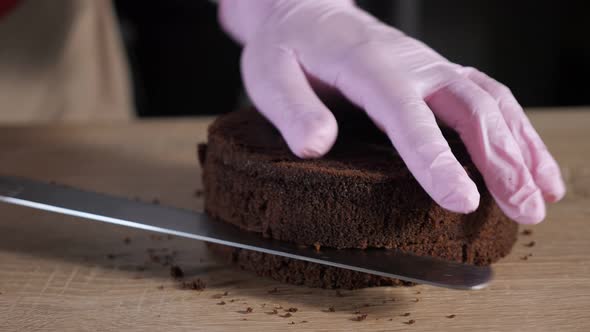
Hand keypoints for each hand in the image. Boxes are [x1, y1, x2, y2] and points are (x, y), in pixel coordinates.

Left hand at [219, 0, 564, 223]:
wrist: (305, 13)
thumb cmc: (286, 47)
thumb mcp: (270, 75)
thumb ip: (294, 109)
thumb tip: (316, 145)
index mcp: (366, 65)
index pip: (407, 114)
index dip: (435, 158)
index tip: (460, 200)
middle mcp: (410, 64)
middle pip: (467, 107)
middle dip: (500, 161)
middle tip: (522, 210)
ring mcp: (429, 67)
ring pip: (489, 101)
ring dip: (521, 148)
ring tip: (543, 194)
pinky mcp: (437, 74)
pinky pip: (487, 96)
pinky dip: (516, 129)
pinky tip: (531, 159)